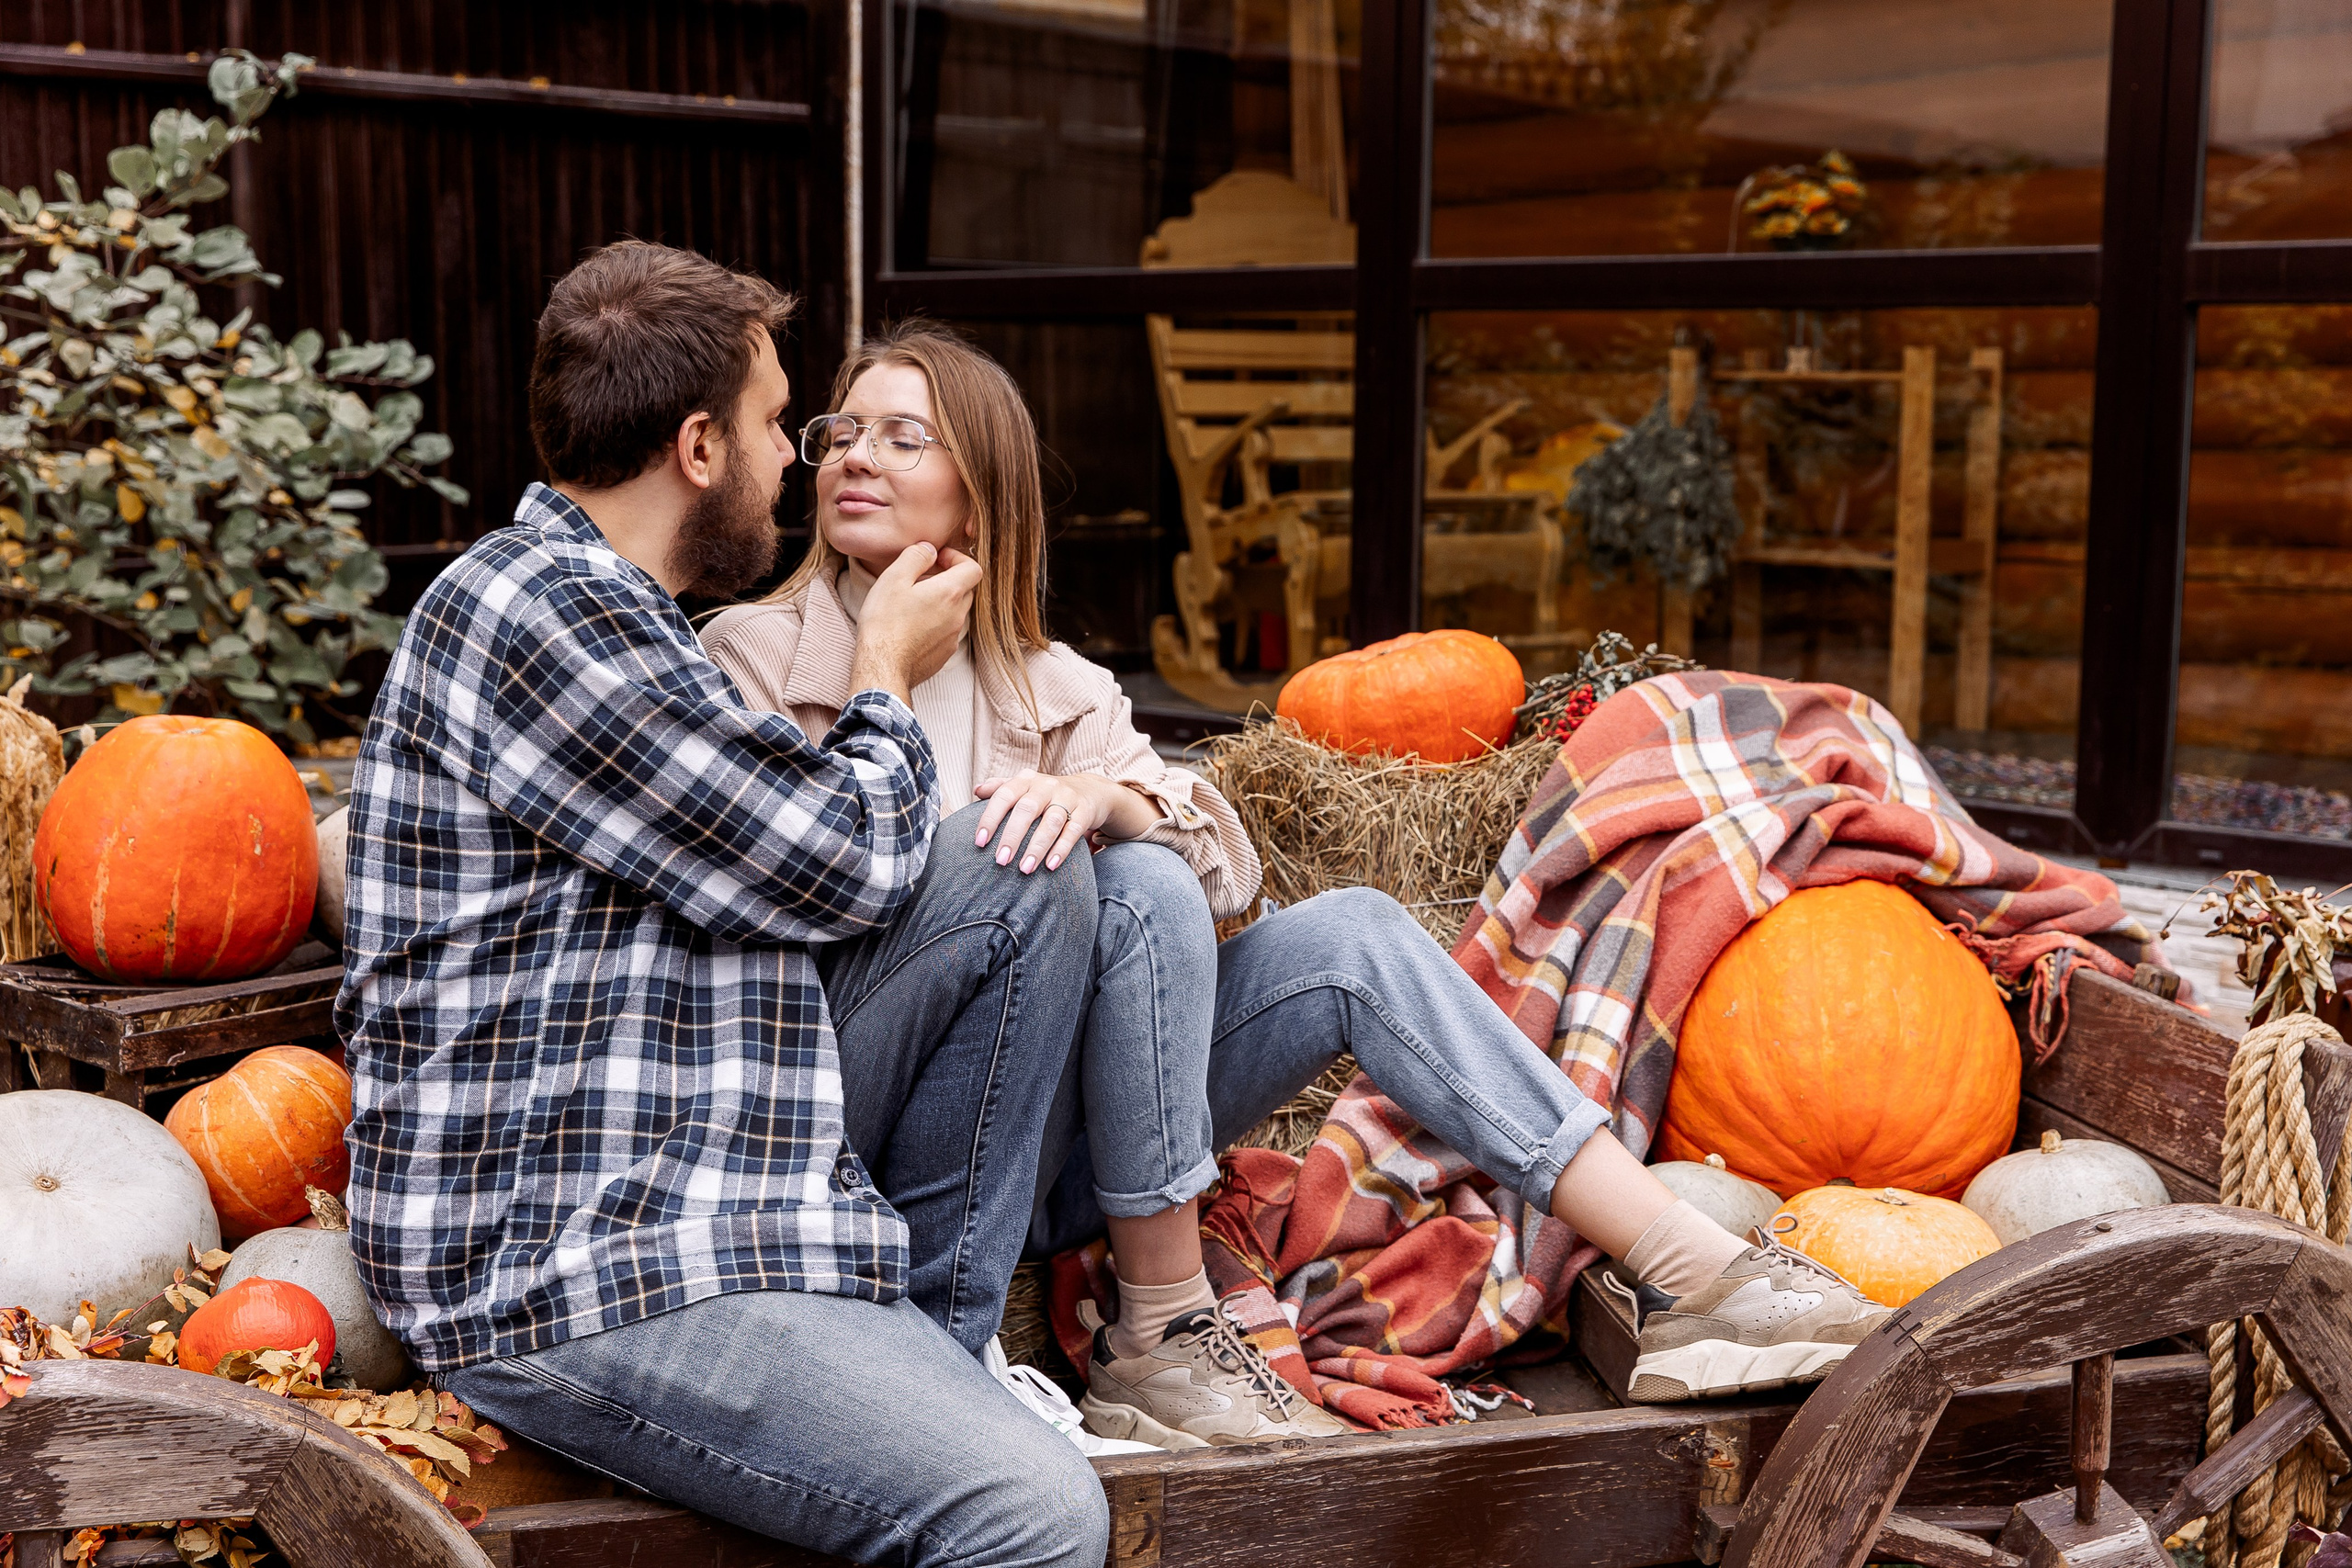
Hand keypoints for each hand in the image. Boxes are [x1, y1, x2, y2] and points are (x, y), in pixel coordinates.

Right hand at [848, 542, 981, 702]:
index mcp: (950, 593)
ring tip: (913, 603)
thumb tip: (929, 549)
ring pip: (955, 611)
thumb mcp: (893, 579)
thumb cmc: (885, 622)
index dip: (957, 558)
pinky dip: (936, 623)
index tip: (937, 559)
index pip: (973, 568)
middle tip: (921, 579)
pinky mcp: (944, 654)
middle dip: (948, 579)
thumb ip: (915, 557)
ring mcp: (953, 637)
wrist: (883, 667)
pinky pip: (947, 631)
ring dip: (941, 603)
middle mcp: (958, 615)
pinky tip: (912, 627)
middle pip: (965, 590)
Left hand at [973, 770, 1123, 873]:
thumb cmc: (1046, 794)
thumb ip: (999, 787)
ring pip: (1051, 822)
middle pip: (1027, 809)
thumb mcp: (1024, 786)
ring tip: (1025, 869)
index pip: (1004, 795)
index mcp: (1026, 779)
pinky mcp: (1085, 811)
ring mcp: (1067, 797)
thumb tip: (976, 790)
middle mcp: (1046, 786)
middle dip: (1012, 836)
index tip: (979, 842)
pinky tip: (1051, 866)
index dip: (990, 818)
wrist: (1089, 790)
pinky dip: (1062, 849)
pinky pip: (1073, 831)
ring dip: (1037, 847)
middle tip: (1001, 861)